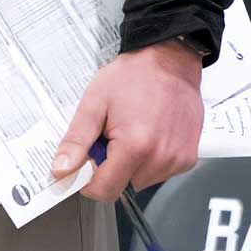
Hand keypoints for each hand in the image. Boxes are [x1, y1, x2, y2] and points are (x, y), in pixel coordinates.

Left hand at [51, 42, 203, 203]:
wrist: (171, 59)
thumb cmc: (133, 76)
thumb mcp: (94, 103)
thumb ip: (77, 141)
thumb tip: (61, 171)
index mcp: (135, 147)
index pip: (104, 191)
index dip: (89, 181)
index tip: (87, 162)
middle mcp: (160, 158)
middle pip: (123, 186)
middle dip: (112, 169)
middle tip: (113, 137)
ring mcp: (178, 159)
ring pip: (142, 181)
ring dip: (133, 165)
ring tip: (134, 132)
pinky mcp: (189, 157)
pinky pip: (161, 172)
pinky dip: (151, 160)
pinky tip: (151, 134)